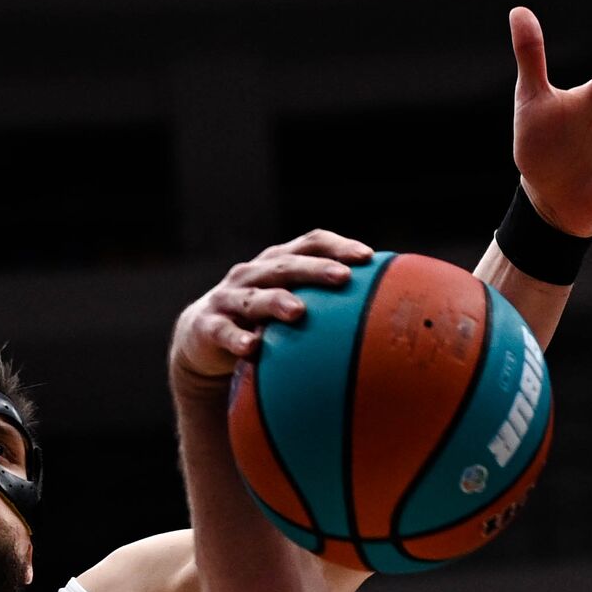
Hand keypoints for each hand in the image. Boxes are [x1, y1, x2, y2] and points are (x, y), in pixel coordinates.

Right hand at [169, 230, 372, 389]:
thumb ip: (331, 309)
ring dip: (275, 302)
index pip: (310, 243)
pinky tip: (252, 348)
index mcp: (278, 263)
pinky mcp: (207, 326)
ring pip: (253, 297)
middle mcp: (253, 274)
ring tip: (298, 312)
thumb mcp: (294, 308)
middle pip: (285, 265)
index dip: (337, 246)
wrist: (203, 338)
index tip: (368, 257)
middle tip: (342, 277)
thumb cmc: (264, 321)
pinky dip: (236, 339)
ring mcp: (229, 298)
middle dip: (314, 269)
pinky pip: (222, 332)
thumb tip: (387, 323)